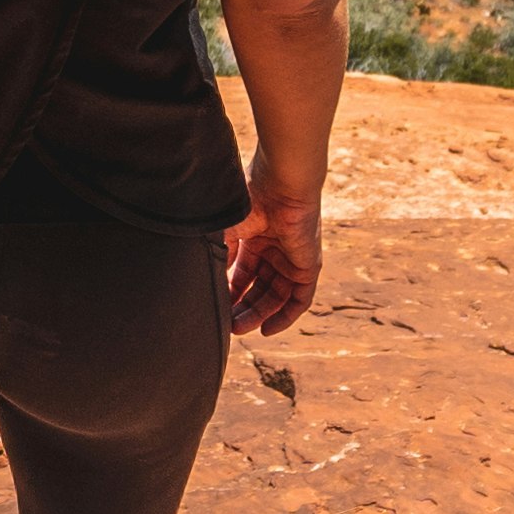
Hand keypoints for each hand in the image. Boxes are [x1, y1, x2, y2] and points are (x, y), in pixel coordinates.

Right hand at [221, 184, 323, 336]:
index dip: (230, 293)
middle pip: (258, 289)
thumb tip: (204, 278)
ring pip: (277, 297)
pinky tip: (266, 329)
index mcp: (255, 238)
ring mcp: (293, 259)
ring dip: (258, 315)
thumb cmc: (250, 198)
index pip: (242, 274)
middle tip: (225, 325)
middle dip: (242, 308)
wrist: (280, 184)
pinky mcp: (309, 266)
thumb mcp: (225, 229)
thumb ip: (217, 253)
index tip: (214, 308)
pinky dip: (285, 317)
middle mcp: (275, 250)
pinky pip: (300, 300)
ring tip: (238, 328)